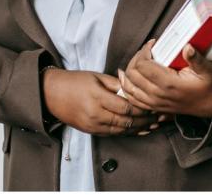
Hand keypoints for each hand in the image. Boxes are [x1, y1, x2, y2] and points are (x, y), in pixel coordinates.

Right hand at [42, 69, 160, 134]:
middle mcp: (95, 114)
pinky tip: (138, 129)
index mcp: (97, 98)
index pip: (126, 107)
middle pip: (126, 121)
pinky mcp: (90, 131)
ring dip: (139, 128)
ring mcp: (92, 125)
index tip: (155, 104)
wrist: (51, 94)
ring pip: (121, 130)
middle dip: (145, 120)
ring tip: (153, 124)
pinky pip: (113, 134)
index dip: (142, 108)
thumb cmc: (75, 81)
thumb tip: (135, 87)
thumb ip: (116, 84)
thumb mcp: (96, 77)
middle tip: (159, 116)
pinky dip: (127, 132)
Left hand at [119, 40, 211, 118]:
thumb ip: (196, 58)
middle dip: (135, 58)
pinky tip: (128, 78)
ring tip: (137, 61)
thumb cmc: (209, 87)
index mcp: (169, 84)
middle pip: (132, 74)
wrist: (211, 106)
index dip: (144, 51)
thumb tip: (187, 47)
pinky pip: (132, 98)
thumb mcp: (207, 70)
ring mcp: (154, 103)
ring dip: (128, 72)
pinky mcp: (153, 107)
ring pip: (128, 87)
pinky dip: (127, 87)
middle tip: (146, 51)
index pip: (142, 65)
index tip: (152, 44)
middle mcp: (158, 95)